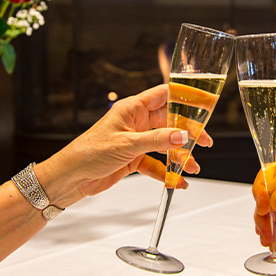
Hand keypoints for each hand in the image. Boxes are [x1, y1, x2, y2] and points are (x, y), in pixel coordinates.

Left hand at [36, 84, 211, 206]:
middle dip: (188, 132)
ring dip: (180, 156)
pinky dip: (167, 173)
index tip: (204, 102)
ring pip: (166, 145)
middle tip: (204, 141)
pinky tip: (177, 181)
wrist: (71, 178)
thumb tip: (182, 135)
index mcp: (133, 109)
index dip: (185, 96)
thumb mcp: (127, 145)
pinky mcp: (134, 159)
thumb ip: (157, 140)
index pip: (164, 95)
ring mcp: (136, 141)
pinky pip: (157, 164)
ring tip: (192, 166)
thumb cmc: (88, 153)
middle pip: (170, 122)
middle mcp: (136, 122)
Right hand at [253, 140, 275, 245]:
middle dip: (263, 208)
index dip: (265, 188)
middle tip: (265, 230)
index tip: (264, 208)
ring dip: (266, 217)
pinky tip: (274, 233)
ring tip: (268, 237)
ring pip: (270, 197)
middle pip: (268, 184)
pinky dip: (274, 220)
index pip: (274, 168)